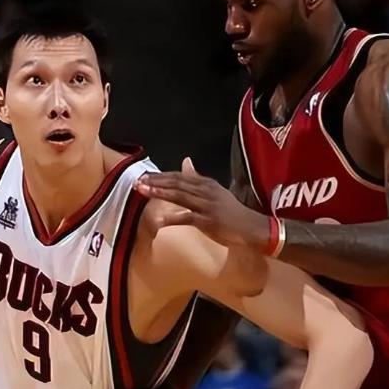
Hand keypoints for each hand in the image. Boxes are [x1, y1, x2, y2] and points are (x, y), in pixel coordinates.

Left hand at [136, 158, 268, 248]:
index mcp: (206, 183)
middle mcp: (205, 191)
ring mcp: (206, 206)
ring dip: (159, 193)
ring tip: (142, 191)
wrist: (250, 227)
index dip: (160, 176)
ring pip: (179, 196)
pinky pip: (187, 218)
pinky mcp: (207, 221)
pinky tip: (159, 221)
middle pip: (176, 183)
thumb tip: (185, 161)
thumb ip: (197, 178)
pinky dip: (172, 219)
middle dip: (155, 181)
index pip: (179, 176)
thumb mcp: (214, 191)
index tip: (144, 176)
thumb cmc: (231, 211)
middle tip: (138, 181)